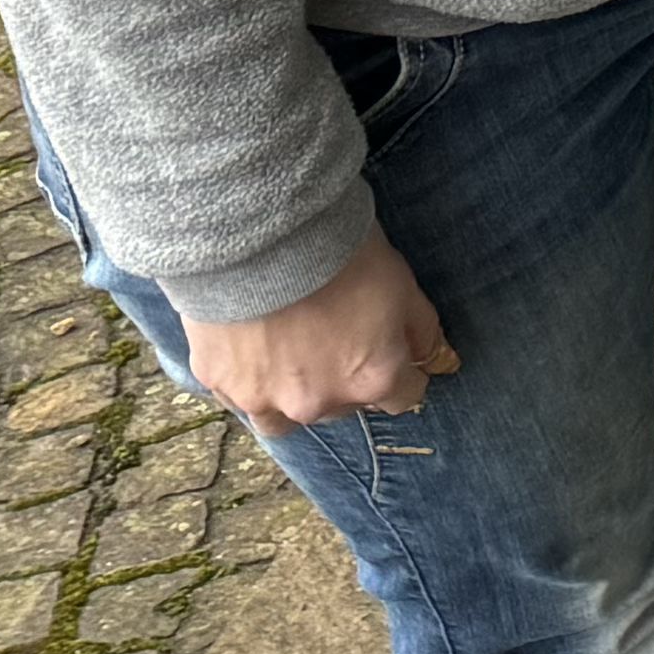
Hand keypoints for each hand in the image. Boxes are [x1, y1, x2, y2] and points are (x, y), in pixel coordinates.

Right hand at [183, 233, 456, 434]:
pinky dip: (248, 380)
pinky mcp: (217, 382)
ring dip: (293, 396)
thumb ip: (422, 333)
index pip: (403, 396)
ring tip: (290, 355)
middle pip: (343, 407)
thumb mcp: (404, 286)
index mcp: (371, 380)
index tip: (391, 350)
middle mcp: (317, 403)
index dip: (403, 371)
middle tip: (334, 338)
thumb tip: (437, 359)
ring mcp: (262, 399)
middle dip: (345, 381)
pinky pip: (238, 395)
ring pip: (284, 418)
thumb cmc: (341, 255)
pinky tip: (251, 344)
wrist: (261, 235)